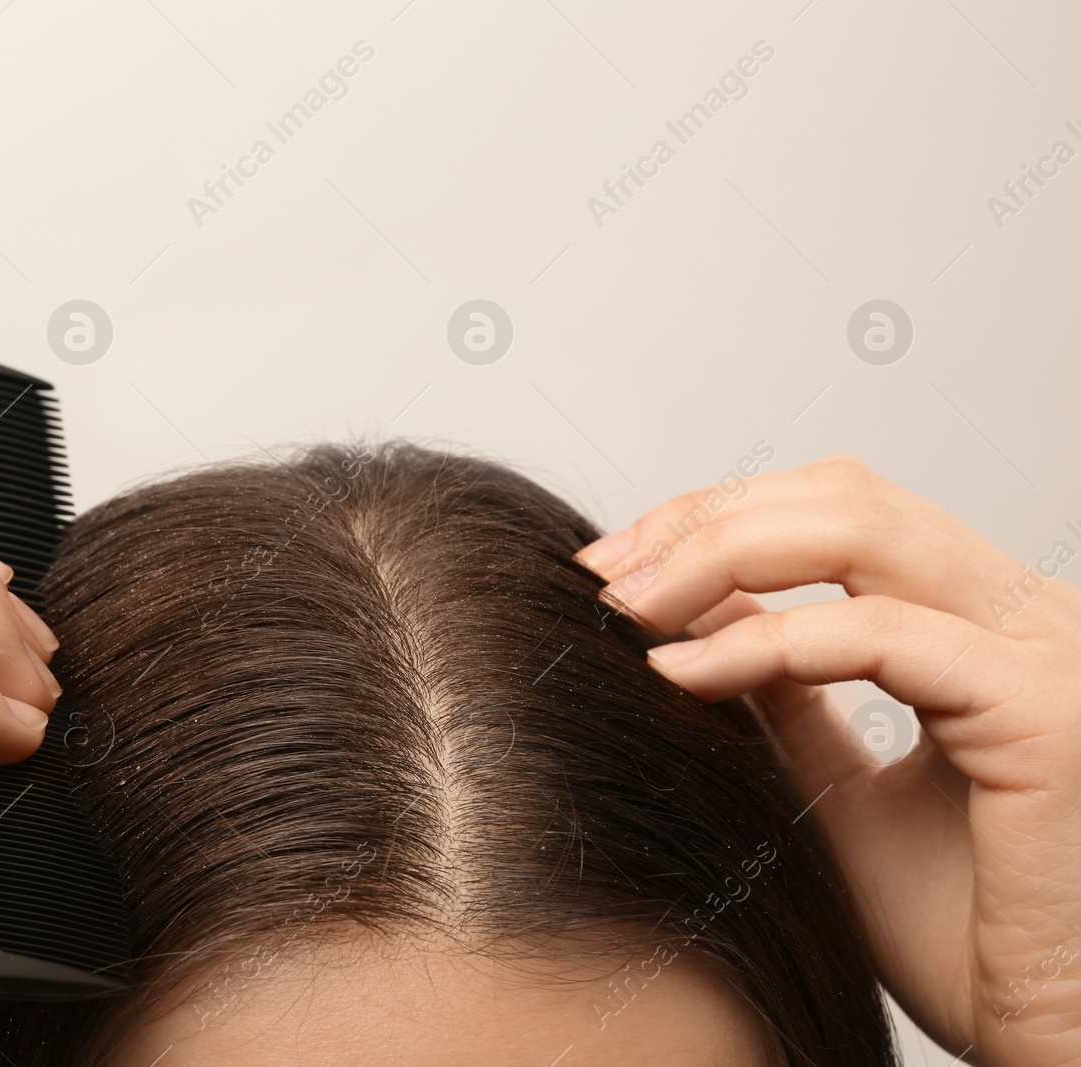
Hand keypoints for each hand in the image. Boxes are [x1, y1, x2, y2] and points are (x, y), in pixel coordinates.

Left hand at [575, 456, 1080, 1066]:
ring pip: (860, 529)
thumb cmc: (962, 932)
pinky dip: (762, 643)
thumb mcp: (839, 785)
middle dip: (705, 520)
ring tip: (630, 605)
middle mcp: (1028, 617)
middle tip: (605, 571)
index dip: (720, 519)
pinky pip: (875, 635)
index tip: (617, 566)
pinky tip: (681, 672)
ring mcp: (1048, 650)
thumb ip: (783, 692)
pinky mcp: (1043, 708)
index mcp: (989, 626)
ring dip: (719, 554)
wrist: (1047, 1037)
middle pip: (845, 497)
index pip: (845, 512)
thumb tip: (689, 612)